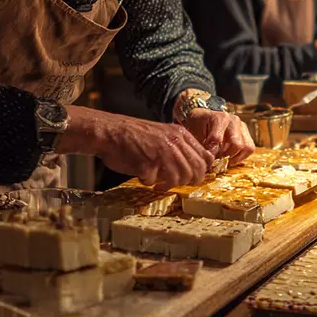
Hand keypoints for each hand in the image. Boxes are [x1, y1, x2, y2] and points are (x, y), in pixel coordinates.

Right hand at [60, 106, 213, 187]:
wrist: (110, 132)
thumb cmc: (135, 136)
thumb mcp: (164, 135)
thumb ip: (179, 147)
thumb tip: (195, 167)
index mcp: (181, 134)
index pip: (206, 158)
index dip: (201, 171)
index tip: (191, 176)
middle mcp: (174, 142)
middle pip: (196, 171)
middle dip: (187, 181)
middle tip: (173, 183)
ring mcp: (161, 153)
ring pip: (179, 178)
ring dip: (168, 184)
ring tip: (157, 182)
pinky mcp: (147, 163)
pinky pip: (154, 181)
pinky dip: (149, 182)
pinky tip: (143, 176)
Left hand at [180, 109, 255, 164]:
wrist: (204, 120)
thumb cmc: (198, 127)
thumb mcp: (194, 133)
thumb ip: (202, 145)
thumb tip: (213, 157)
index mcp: (220, 117)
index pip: (218, 139)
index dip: (212, 151)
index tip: (206, 154)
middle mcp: (234, 120)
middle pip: (236, 144)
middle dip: (225, 155)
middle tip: (216, 159)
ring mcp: (242, 127)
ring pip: (246, 147)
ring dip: (235, 157)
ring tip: (224, 158)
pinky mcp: (246, 134)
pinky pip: (250, 148)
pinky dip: (241, 156)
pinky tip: (230, 157)